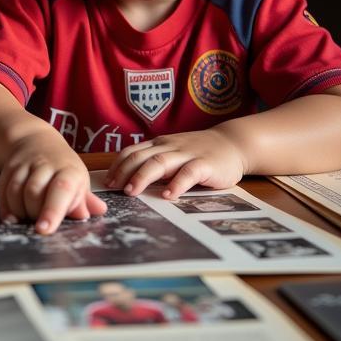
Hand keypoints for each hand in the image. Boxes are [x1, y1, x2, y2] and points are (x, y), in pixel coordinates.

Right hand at [0, 132, 106, 234]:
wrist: (38, 141)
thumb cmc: (63, 168)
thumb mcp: (79, 181)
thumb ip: (85, 201)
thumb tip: (98, 211)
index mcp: (69, 170)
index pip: (61, 189)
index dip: (52, 210)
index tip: (44, 230)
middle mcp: (46, 164)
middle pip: (34, 193)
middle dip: (34, 214)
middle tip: (41, 223)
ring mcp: (26, 164)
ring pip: (16, 191)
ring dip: (19, 211)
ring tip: (26, 219)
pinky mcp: (9, 167)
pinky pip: (3, 190)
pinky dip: (6, 207)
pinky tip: (11, 217)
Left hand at [104, 129, 247, 198]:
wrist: (233, 144)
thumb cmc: (200, 153)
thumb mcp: (174, 155)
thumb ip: (157, 165)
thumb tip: (130, 183)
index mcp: (160, 144)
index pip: (132, 151)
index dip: (118, 165)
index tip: (107, 181)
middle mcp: (170, 146)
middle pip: (141, 156)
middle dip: (124, 172)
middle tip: (113, 188)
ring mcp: (187, 154)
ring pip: (160, 162)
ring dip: (143, 177)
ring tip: (131, 192)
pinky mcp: (205, 164)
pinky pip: (188, 173)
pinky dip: (176, 184)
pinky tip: (168, 195)